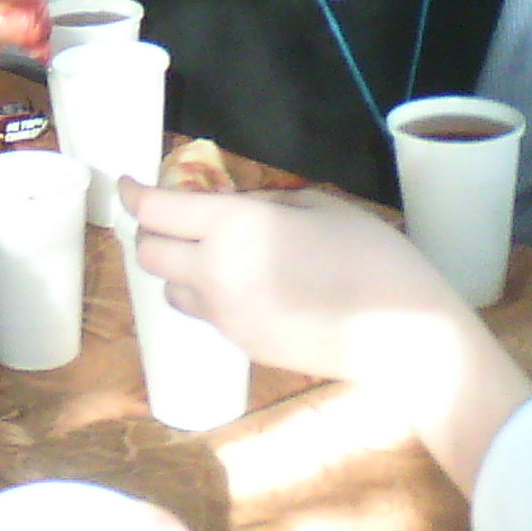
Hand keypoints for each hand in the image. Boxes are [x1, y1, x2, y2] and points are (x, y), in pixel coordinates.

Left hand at [121, 180, 531, 494]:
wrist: (405, 336)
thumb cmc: (371, 255)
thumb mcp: (318, 206)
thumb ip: (263, 203)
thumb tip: (234, 208)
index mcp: (232, 227)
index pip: (155, 211)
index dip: (132, 195)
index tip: (126, 184)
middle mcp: (214, 273)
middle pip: (149, 254)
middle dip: (152, 231)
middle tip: (174, 218)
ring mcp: (225, 316)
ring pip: (171, 290)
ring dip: (178, 269)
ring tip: (212, 254)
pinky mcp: (241, 346)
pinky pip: (206, 314)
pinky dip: (209, 295)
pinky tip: (248, 285)